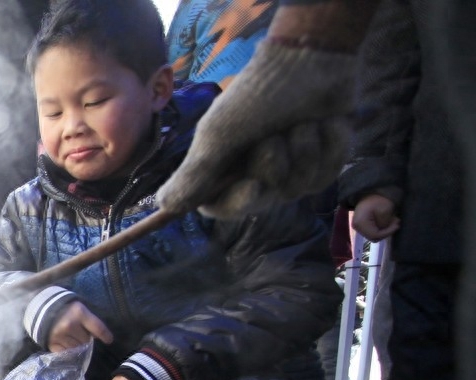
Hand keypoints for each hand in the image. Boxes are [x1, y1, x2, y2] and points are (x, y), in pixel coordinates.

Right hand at [48, 301, 112, 351]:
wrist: (40, 308)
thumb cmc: (64, 308)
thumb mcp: (79, 308)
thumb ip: (89, 320)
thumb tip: (99, 337)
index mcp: (79, 313)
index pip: (98, 328)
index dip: (105, 336)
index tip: (109, 340)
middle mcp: (69, 324)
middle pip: (86, 341)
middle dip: (85, 339)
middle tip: (79, 334)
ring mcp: (59, 335)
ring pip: (77, 348)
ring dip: (76, 345)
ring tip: (70, 338)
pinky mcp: (51, 343)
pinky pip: (65, 353)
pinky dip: (67, 350)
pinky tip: (64, 343)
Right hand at [156, 40, 356, 218]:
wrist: (310, 59)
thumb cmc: (258, 94)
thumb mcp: (219, 134)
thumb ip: (194, 173)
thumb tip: (163, 207)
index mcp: (225, 168)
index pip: (222, 208)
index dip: (238, 202)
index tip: (253, 185)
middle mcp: (256, 173)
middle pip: (267, 197)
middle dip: (273, 162)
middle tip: (274, 133)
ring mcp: (291, 170)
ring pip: (301, 185)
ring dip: (304, 149)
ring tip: (302, 121)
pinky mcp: (323, 162)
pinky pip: (328, 173)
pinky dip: (329, 145)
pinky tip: (325, 123)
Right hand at [351, 193, 399, 240]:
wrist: (371, 192)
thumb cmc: (378, 199)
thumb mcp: (385, 210)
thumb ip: (385, 223)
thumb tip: (386, 230)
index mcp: (360, 223)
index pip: (375, 235)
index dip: (387, 232)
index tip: (398, 225)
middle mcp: (356, 227)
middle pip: (373, 237)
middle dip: (386, 231)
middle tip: (396, 222)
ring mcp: (358, 227)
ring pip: (374, 235)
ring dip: (385, 229)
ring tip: (393, 220)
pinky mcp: (361, 226)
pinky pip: (373, 231)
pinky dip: (381, 228)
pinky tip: (387, 220)